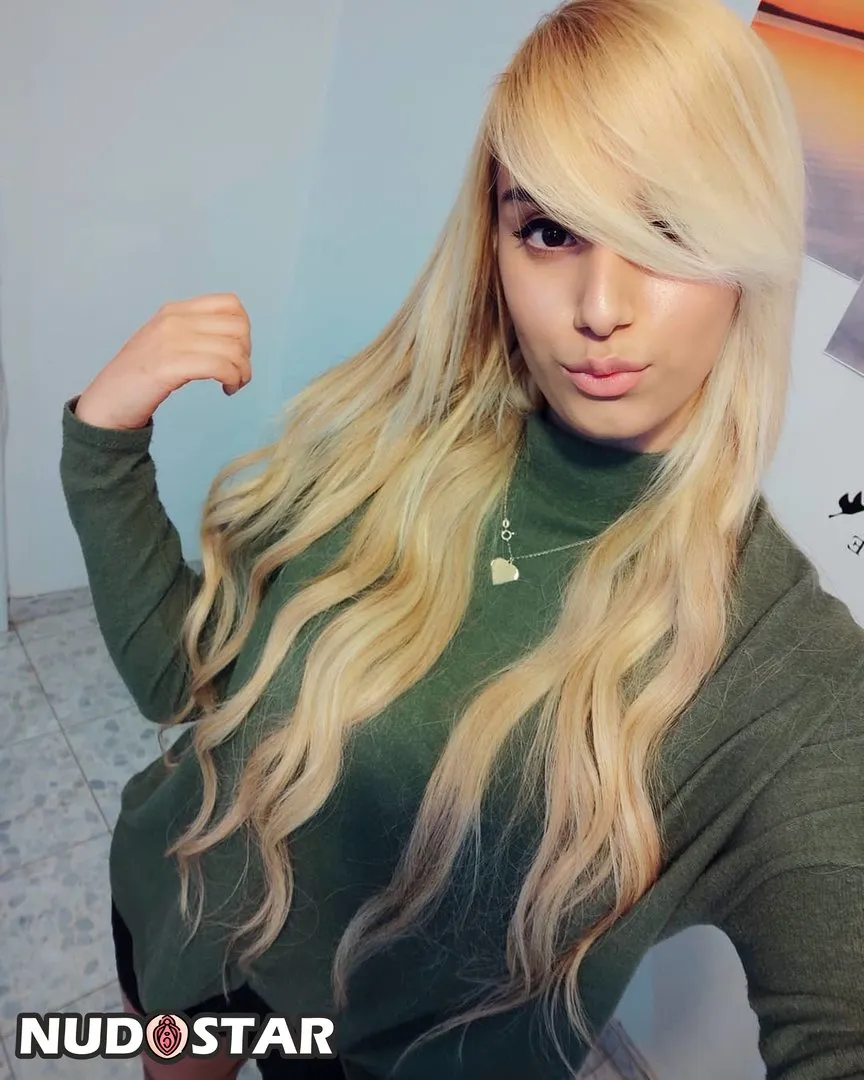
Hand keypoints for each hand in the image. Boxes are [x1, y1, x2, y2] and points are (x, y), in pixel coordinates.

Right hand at [73, 292, 251, 429]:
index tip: (235, 353)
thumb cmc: (139, 379)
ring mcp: (171, 341)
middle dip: (246, 353)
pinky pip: (220, 366)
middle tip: (237, 374)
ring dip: (242, 371)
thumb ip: (194, 334)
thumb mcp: (166, 343)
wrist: (107, 402)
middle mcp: (174, 320)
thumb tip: (235, 339)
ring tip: (233, 385)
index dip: (244, 330)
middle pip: (238, 326)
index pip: (230, 303)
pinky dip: (232, 379)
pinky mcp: (170, 366)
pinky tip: (226, 390)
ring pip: (233, 348)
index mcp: (175, 311)